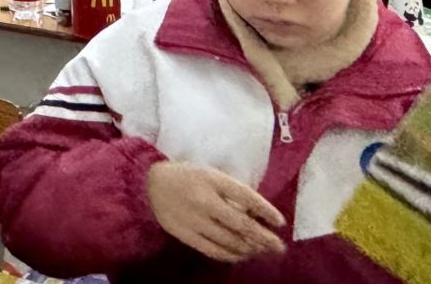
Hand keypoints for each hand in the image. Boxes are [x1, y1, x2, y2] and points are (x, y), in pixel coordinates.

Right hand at [145, 160, 284, 262]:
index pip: (245, 196)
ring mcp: (194, 220)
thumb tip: (254, 214)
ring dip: (250, 249)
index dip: (265, 210)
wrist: (149, 185)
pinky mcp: (186, 234)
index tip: (280, 223)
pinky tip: (242, 256)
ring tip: (262, 252)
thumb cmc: (186, 177)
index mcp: (212, 179)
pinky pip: (213, 250)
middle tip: (279, 247)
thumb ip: (230, 190)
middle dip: (263, 238)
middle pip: (240, 224)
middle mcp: (205, 200)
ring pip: (229, 241)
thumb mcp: (209, 174)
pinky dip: (231, 255)